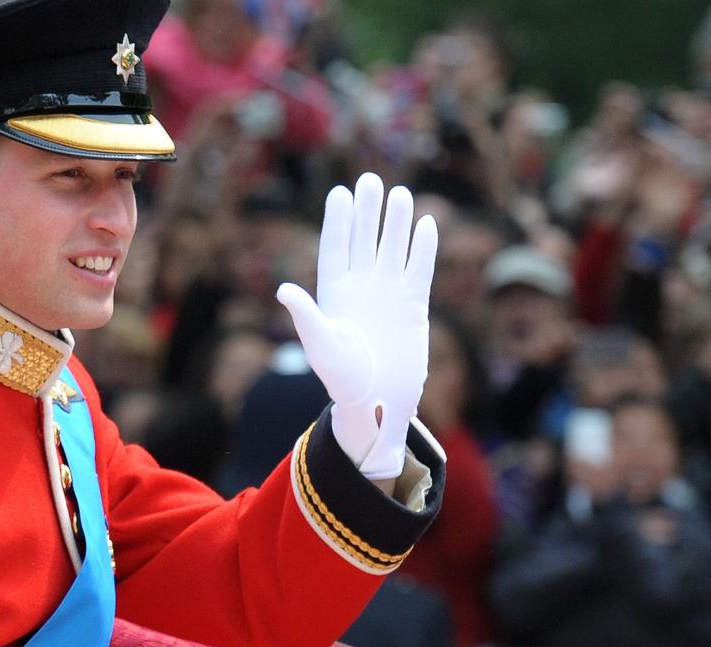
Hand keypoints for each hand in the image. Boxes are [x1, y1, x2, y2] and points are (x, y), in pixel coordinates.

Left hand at [277, 173, 437, 478]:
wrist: (376, 400)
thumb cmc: (341, 377)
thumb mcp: (320, 346)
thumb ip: (306, 316)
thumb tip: (284, 290)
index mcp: (333, 293)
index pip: (335, 248)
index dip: (338, 221)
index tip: (339, 193)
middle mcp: (361, 286)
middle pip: (364, 240)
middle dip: (366, 212)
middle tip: (369, 180)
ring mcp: (388, 293)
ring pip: (392, 249)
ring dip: (396, 224)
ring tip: (400, 193)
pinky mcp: (413, 305)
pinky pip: (419, 269)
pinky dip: (423, 248)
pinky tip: (426, 224)